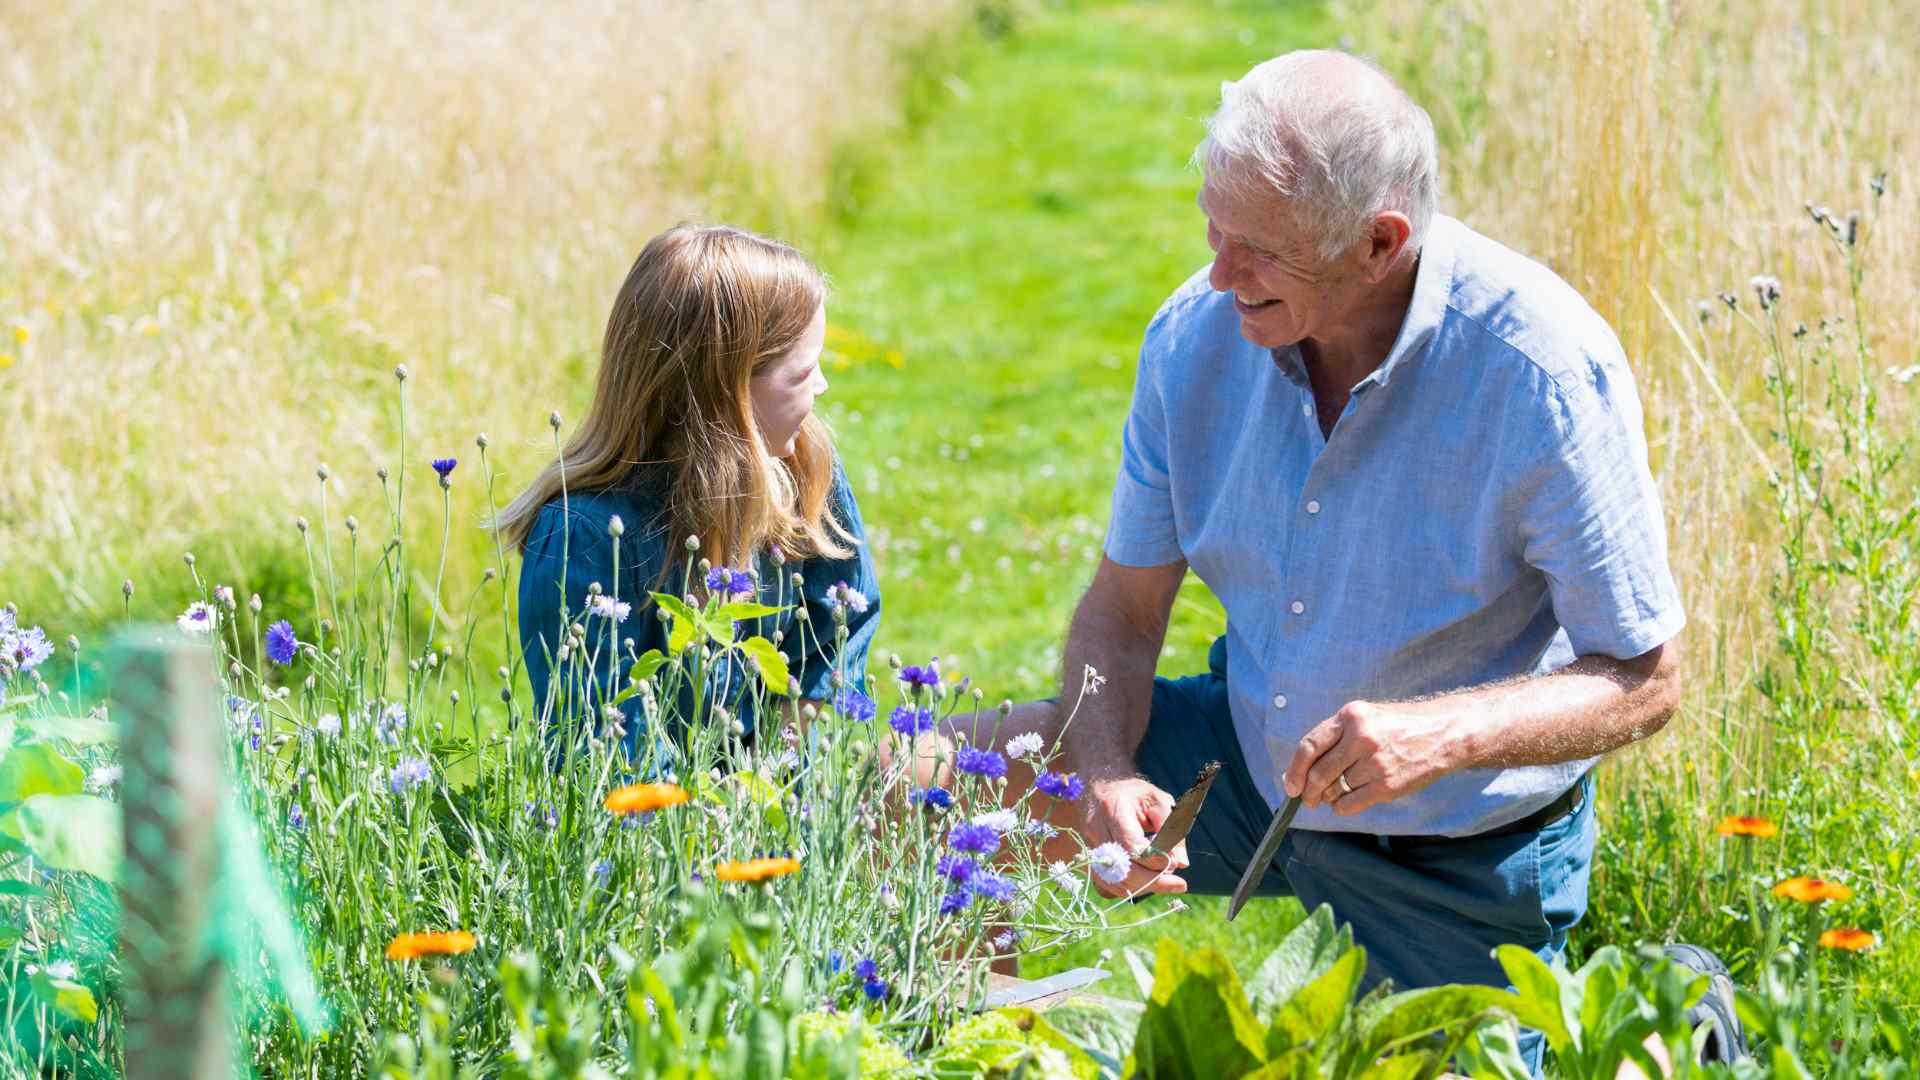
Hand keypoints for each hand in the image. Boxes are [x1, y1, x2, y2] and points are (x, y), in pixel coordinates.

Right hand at [1081, 775, 1189, 896]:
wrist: (1097, 789)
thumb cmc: (1132, 793)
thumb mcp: (1157, 799)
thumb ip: (1171, 827)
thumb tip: (1181, 863)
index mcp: (1113, 809)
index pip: (1130, 845)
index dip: (1153, 860)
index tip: (1174, 864)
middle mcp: (1095, 829)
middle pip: (1121, 869)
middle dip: (1153, 882)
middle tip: (1179, 884)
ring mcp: (1087, 846)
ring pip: (1112, 882)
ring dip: (1142, 888)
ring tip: (1166, 883)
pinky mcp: (1087, 860)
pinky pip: (1105, 885)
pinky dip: (1127, 889)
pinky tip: (1145, 883)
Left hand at [1281, 700, 1463, 814]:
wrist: (1443, 734)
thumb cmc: (1400, 726)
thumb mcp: (1366, 716)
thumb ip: (1337, 735)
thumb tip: (1304, 766)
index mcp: (1351, 716)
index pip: (1310, 746)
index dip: (1295, 769)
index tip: (1290, 784)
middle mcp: (1361, 738)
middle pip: (1319, 772)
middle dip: (1307, 790)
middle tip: (1306, 798)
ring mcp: (1375, 763)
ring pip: (1334, 790)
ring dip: (1327, 798)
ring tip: (1331, 795)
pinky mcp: (1387, 785)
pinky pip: (1350, 804)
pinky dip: (1341, 807)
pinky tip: (1344, 803)